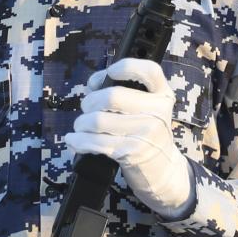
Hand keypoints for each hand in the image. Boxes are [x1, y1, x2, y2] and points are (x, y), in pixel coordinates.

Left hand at [63, 58, 193, 218]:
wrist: (163, 169)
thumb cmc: (147, 132)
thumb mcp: (148, 108)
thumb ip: (125, 91)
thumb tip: (93, 85)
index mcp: (163, 94)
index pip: (150, 71)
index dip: (126, 67)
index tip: (110, 72)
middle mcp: (158, 111)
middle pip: (112, 96)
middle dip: (90, 101)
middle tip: (87, 107)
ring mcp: (146, 133)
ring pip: (98, 120)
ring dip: (81, 123)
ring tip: (81, 126)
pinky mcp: (131, 152)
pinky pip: (94, 142)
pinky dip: (78, 140)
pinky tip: (74, 139)